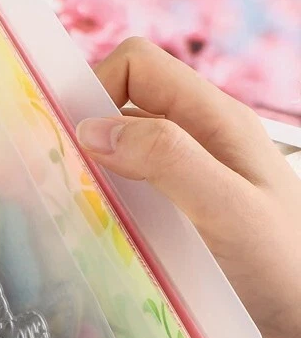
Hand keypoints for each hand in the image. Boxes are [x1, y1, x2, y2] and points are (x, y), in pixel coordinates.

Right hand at [76, 37, 300, 337]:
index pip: (138, 65)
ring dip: (92, 175)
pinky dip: (104, 207)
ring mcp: (191, 181)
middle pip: (124, 105)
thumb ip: (167, 160)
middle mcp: (201, 142)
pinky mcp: (182, 219)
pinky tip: (98, 239)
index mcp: (215, 121)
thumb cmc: (285, 272)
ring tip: (72, 212)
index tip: (65, 137)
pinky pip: (130, 196)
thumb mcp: (227, 209)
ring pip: (123, 153)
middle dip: (84, 132)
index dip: (94, 86)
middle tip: (59, 179)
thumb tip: (92, 128)